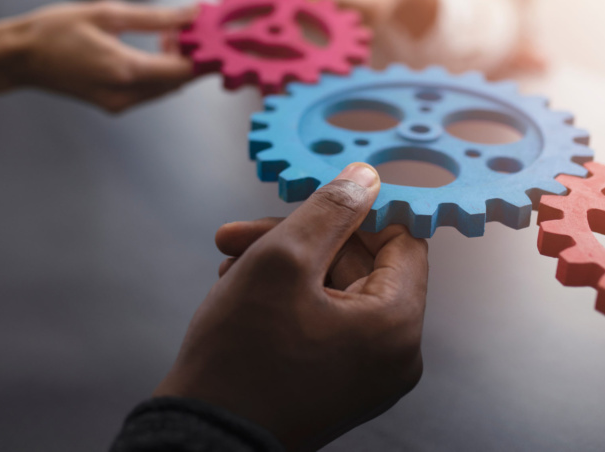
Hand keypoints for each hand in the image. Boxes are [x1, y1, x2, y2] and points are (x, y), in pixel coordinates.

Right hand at [0, 0, 196, 112]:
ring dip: (176, 62)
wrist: (19, 58)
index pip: (183, 69)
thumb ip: (155, 17)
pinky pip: (151, 90)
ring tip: (168, 32)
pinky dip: (160, 70)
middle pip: (179, 81)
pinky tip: (153, 46)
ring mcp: (119, 104)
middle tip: (190, 25)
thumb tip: (193, 14)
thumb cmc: (56, 29)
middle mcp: (125, 94)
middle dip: (192, 55)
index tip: (209, 29)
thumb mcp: (107, 12)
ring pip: (167, 87)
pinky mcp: (113, 104)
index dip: (203, 51)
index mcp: (124, 70)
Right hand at [154, 164, 428, 450]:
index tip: (314, 200)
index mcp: (396, 324)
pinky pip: (324, 322)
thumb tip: (366, 178)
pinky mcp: (335, 385)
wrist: (202, 441)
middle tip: (243, 233)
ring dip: (284, 265)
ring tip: (230, 262)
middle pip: (359, 264)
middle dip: (299, 239)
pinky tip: (239, 288)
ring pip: (333, 290)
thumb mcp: (282, 260)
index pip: (402, 240)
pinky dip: (286, 299)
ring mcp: (365, 376)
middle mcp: (394, 355)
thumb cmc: (240, 358)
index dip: (357, 212)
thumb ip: (329, 210)